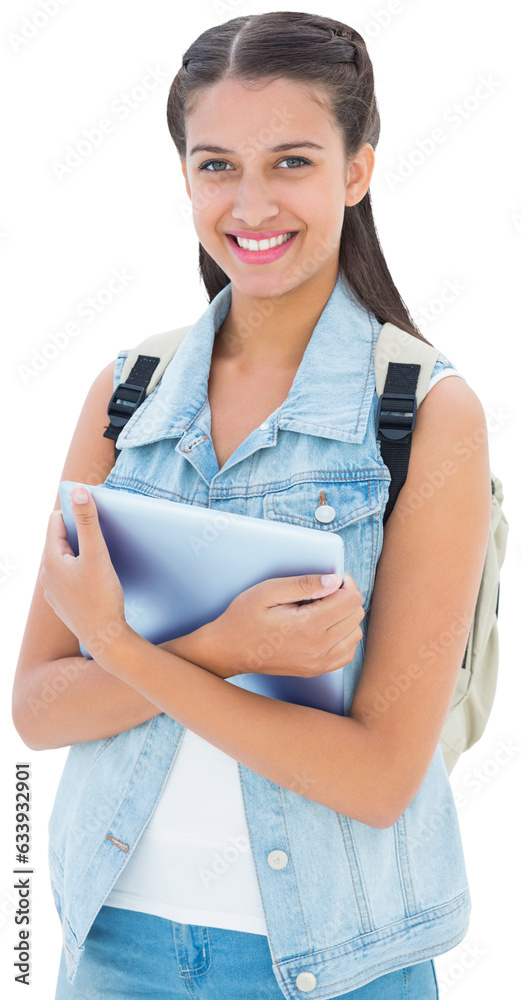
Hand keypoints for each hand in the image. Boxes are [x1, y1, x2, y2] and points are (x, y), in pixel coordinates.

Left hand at [39, 486, 126, 651]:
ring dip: (80, 554)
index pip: (55, 522)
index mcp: (51, 560)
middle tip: (101, 537)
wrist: (105, 640)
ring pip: (64, 561)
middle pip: (60, 541)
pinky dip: (81, 572)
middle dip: (78, 534)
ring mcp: (53, 592)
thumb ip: (88, 522)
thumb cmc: (102, 598)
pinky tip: (97, 581)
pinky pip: (68, 578)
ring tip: (101, 560)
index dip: (74, 514)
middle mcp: (46, 575)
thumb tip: (79, 492)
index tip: (93, 514)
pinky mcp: (63, 604)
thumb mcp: (98, 555)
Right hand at [210, 572, 364, 677]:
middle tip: (324, 590)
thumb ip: (304, 584)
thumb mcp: (268, 591)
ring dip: (346, 617)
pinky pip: (347, 652)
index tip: (332, 577)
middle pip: (356, 615)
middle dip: (346, 597)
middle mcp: (318, 648)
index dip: (345, 583)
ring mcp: (318, 663)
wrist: (228, 650)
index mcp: (308, 626)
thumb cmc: (243, 618)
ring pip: (355, 633)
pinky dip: (343, 636)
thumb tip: (335, 580)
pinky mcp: (316, 670)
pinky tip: (325, 626)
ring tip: (323, 608)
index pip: (351, 600)